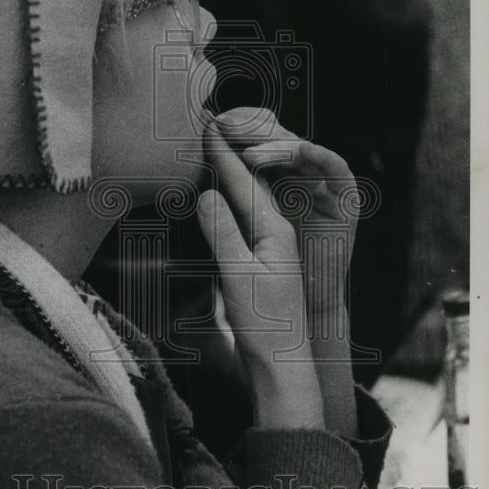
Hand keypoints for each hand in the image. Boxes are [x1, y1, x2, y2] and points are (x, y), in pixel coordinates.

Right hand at [198, 114, 324, 430]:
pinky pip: (245, 218)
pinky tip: (222, 197)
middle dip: (232, 152)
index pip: (244, 184)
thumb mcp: (238, 277)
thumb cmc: (264, 325)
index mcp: (274, 232)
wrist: (281, 364)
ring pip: (249, 199)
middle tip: (210, 123)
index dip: (224, 155)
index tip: (207, 127)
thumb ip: (223, 234)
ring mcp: (270, 248)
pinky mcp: (261, 263)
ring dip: (231, 171)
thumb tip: (207, 193)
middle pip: (251, 183)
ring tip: (214, 149)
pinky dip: (231, 199)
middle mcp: (275, 234)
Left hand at [214, 108, 359, 284]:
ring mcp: (322, 184)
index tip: (208, 128)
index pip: (252, 143)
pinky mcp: (345, 198)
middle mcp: (297, 177)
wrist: (305, 306)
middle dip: (250, 128)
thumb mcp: (243, 239)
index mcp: (271, 180)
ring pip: (300, 148)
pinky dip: (317, 154)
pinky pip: (335, 166)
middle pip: (276, 138)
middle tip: (223, 125)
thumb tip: (205, 191)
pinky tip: (297, 149)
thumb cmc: (269, 275)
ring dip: (276, 143)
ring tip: (248, 152)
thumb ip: (228, 213)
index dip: (233, 133)